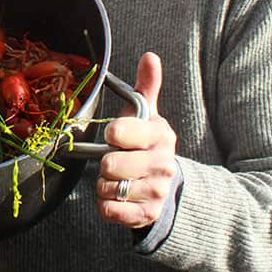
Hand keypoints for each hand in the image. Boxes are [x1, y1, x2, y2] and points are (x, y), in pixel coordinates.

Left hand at [95, 52, 177, 227]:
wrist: (168, 186)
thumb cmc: (146, 144)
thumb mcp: (147, 115)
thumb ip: (146, 86)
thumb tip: (150, 56)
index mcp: (160, 135)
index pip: (119, 132)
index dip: (110, 134)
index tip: (114, 136)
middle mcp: (162, 164)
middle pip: (109, 165)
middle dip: (104, 163)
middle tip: (113, 161)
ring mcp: (156, 191)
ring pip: (107, 188)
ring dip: (104, 184)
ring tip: (116, 178)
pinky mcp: (147, 214)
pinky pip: (110, 211)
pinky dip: (106, 205)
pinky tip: (116, 196)